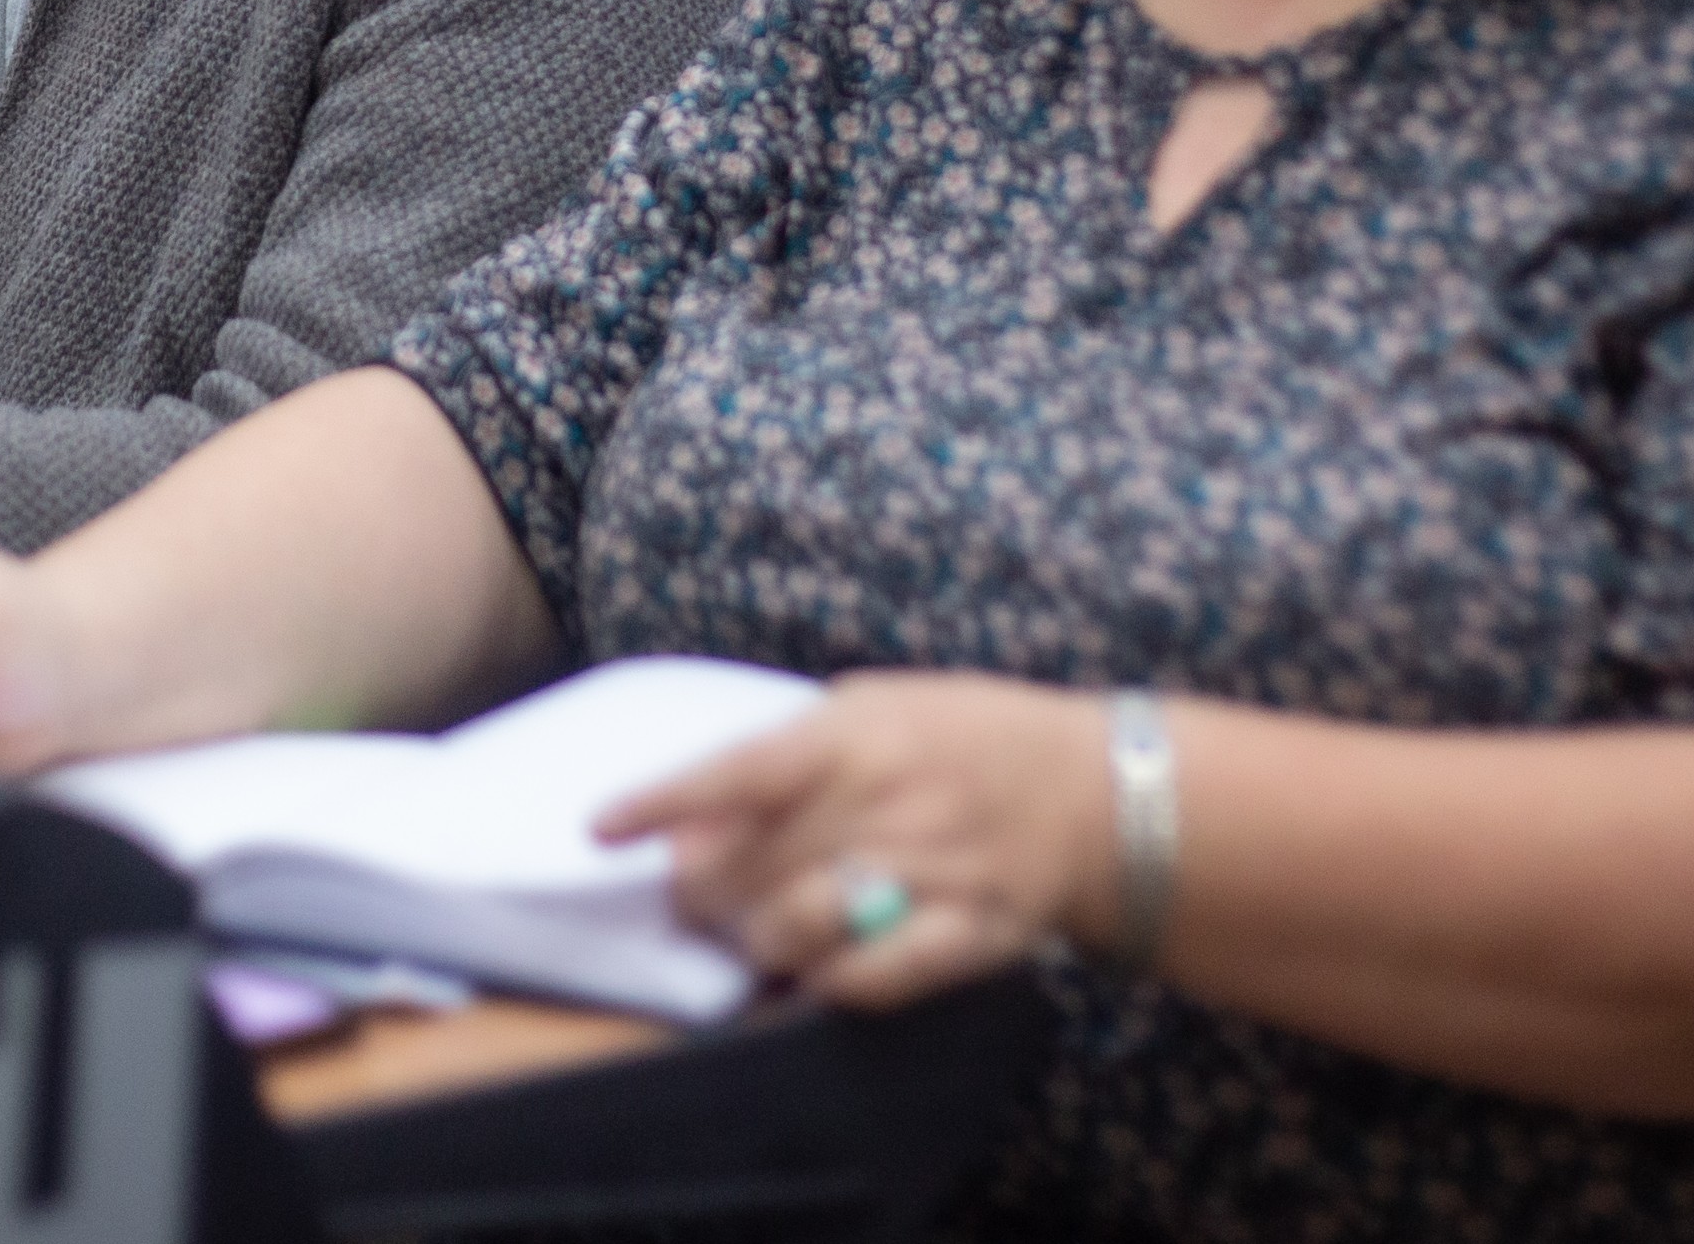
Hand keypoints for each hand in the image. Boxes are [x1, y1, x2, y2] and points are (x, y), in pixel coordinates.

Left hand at [599, 672, 1119, 1008]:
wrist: (1094, 789)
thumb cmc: (961, 737)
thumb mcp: (874, 707)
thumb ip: (789, 753)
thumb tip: (696, 815)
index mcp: (857, 734)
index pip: (736, 770)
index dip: (661, 802)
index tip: (599, 829)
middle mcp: (887, 800)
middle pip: (749, 867)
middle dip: (701, 894)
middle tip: (695, 899)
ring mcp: (929, 872)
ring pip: (794, 927)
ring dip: (752, 940)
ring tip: (751, 932)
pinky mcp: (967, 935)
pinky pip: (871, 981)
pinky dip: (824, 986)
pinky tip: (808, 975)